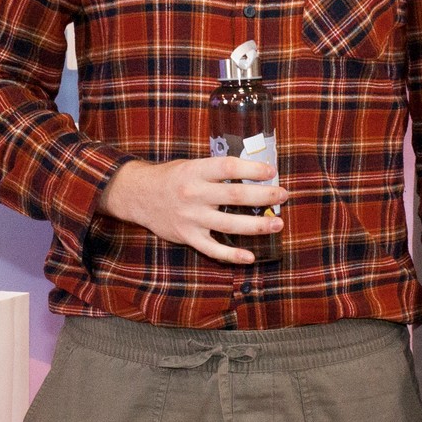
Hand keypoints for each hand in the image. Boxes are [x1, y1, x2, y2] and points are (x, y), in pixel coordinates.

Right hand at [100, 156, 285, 263]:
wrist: (138, 195)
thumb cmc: (172, 177)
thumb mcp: (191, 165)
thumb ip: (216, 170)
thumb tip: (254, 172)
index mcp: (195, 171)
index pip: (228, 168)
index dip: (252, 169)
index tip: (272, 171)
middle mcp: (194, 194)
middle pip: (235, 195)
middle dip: (264, 196)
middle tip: (283, 195)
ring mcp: (191, 218)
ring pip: (229, 224)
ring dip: (257, 225)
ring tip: (277, 224)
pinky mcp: (188, 237)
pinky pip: (213, 249)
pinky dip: (232, 254)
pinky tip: (251, 257)